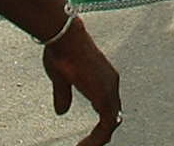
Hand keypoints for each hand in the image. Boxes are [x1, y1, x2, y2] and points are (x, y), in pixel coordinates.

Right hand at [43, 20, 121, 145]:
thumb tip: (62, 111)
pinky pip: (107, 125)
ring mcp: (109, 88)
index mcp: (103, 78)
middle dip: (101, 134)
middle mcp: (110, 83)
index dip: (101, 124)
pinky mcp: (104, 95)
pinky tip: (85, 145)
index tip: (89, 138)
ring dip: (99, 139)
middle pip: (112, 116)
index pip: (108, 107)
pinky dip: (98, 138)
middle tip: (88, 145)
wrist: (64, 37)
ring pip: (111, 122)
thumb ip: (64, 95)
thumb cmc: (63, 49)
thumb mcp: (61, 78)